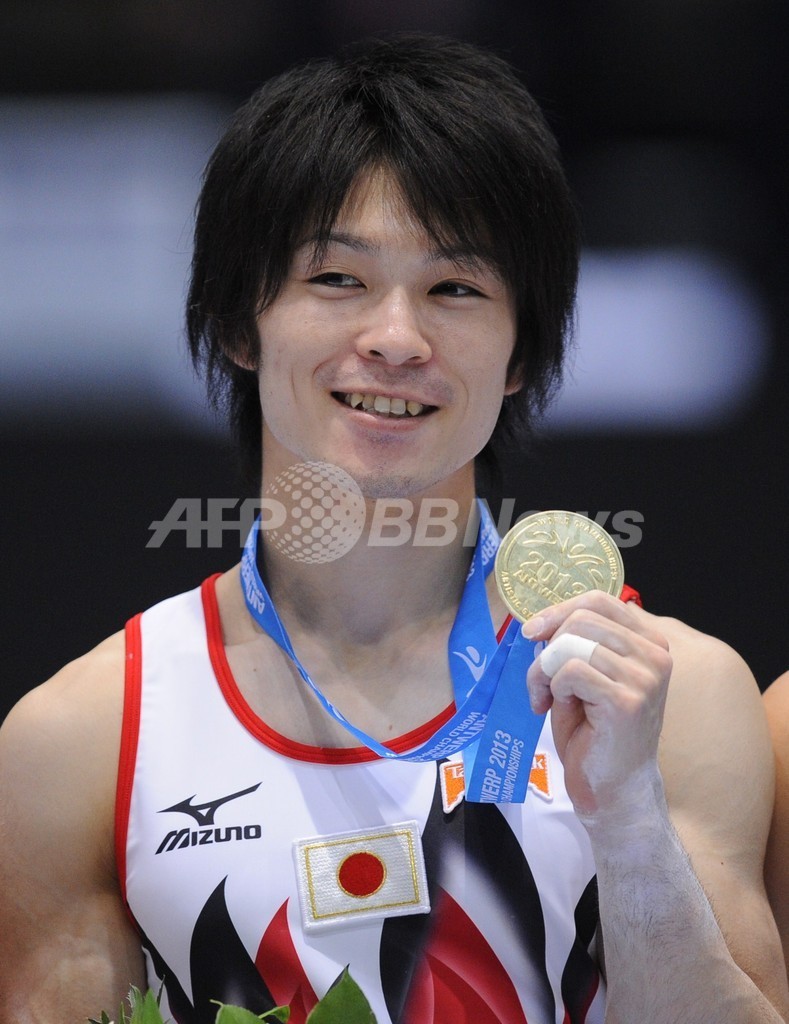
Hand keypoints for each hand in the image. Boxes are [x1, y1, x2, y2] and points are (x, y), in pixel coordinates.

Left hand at [522, 592, 672, 826]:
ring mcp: (645, 678)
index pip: (599, 600)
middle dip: (548, 646)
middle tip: (540, 680)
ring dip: (544, 671)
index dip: (558, 610)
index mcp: (649, 641)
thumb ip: (575, 641)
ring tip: (545, 697)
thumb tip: (539, 621)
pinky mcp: (626, 701)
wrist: (611, 788)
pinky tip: (554, 709)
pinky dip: (552, 688)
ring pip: (572, 644)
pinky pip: (570, 672)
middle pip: (581, 619)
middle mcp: (655, 655)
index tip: (533, 632)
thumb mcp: (587, 673)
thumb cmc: (594, 731)